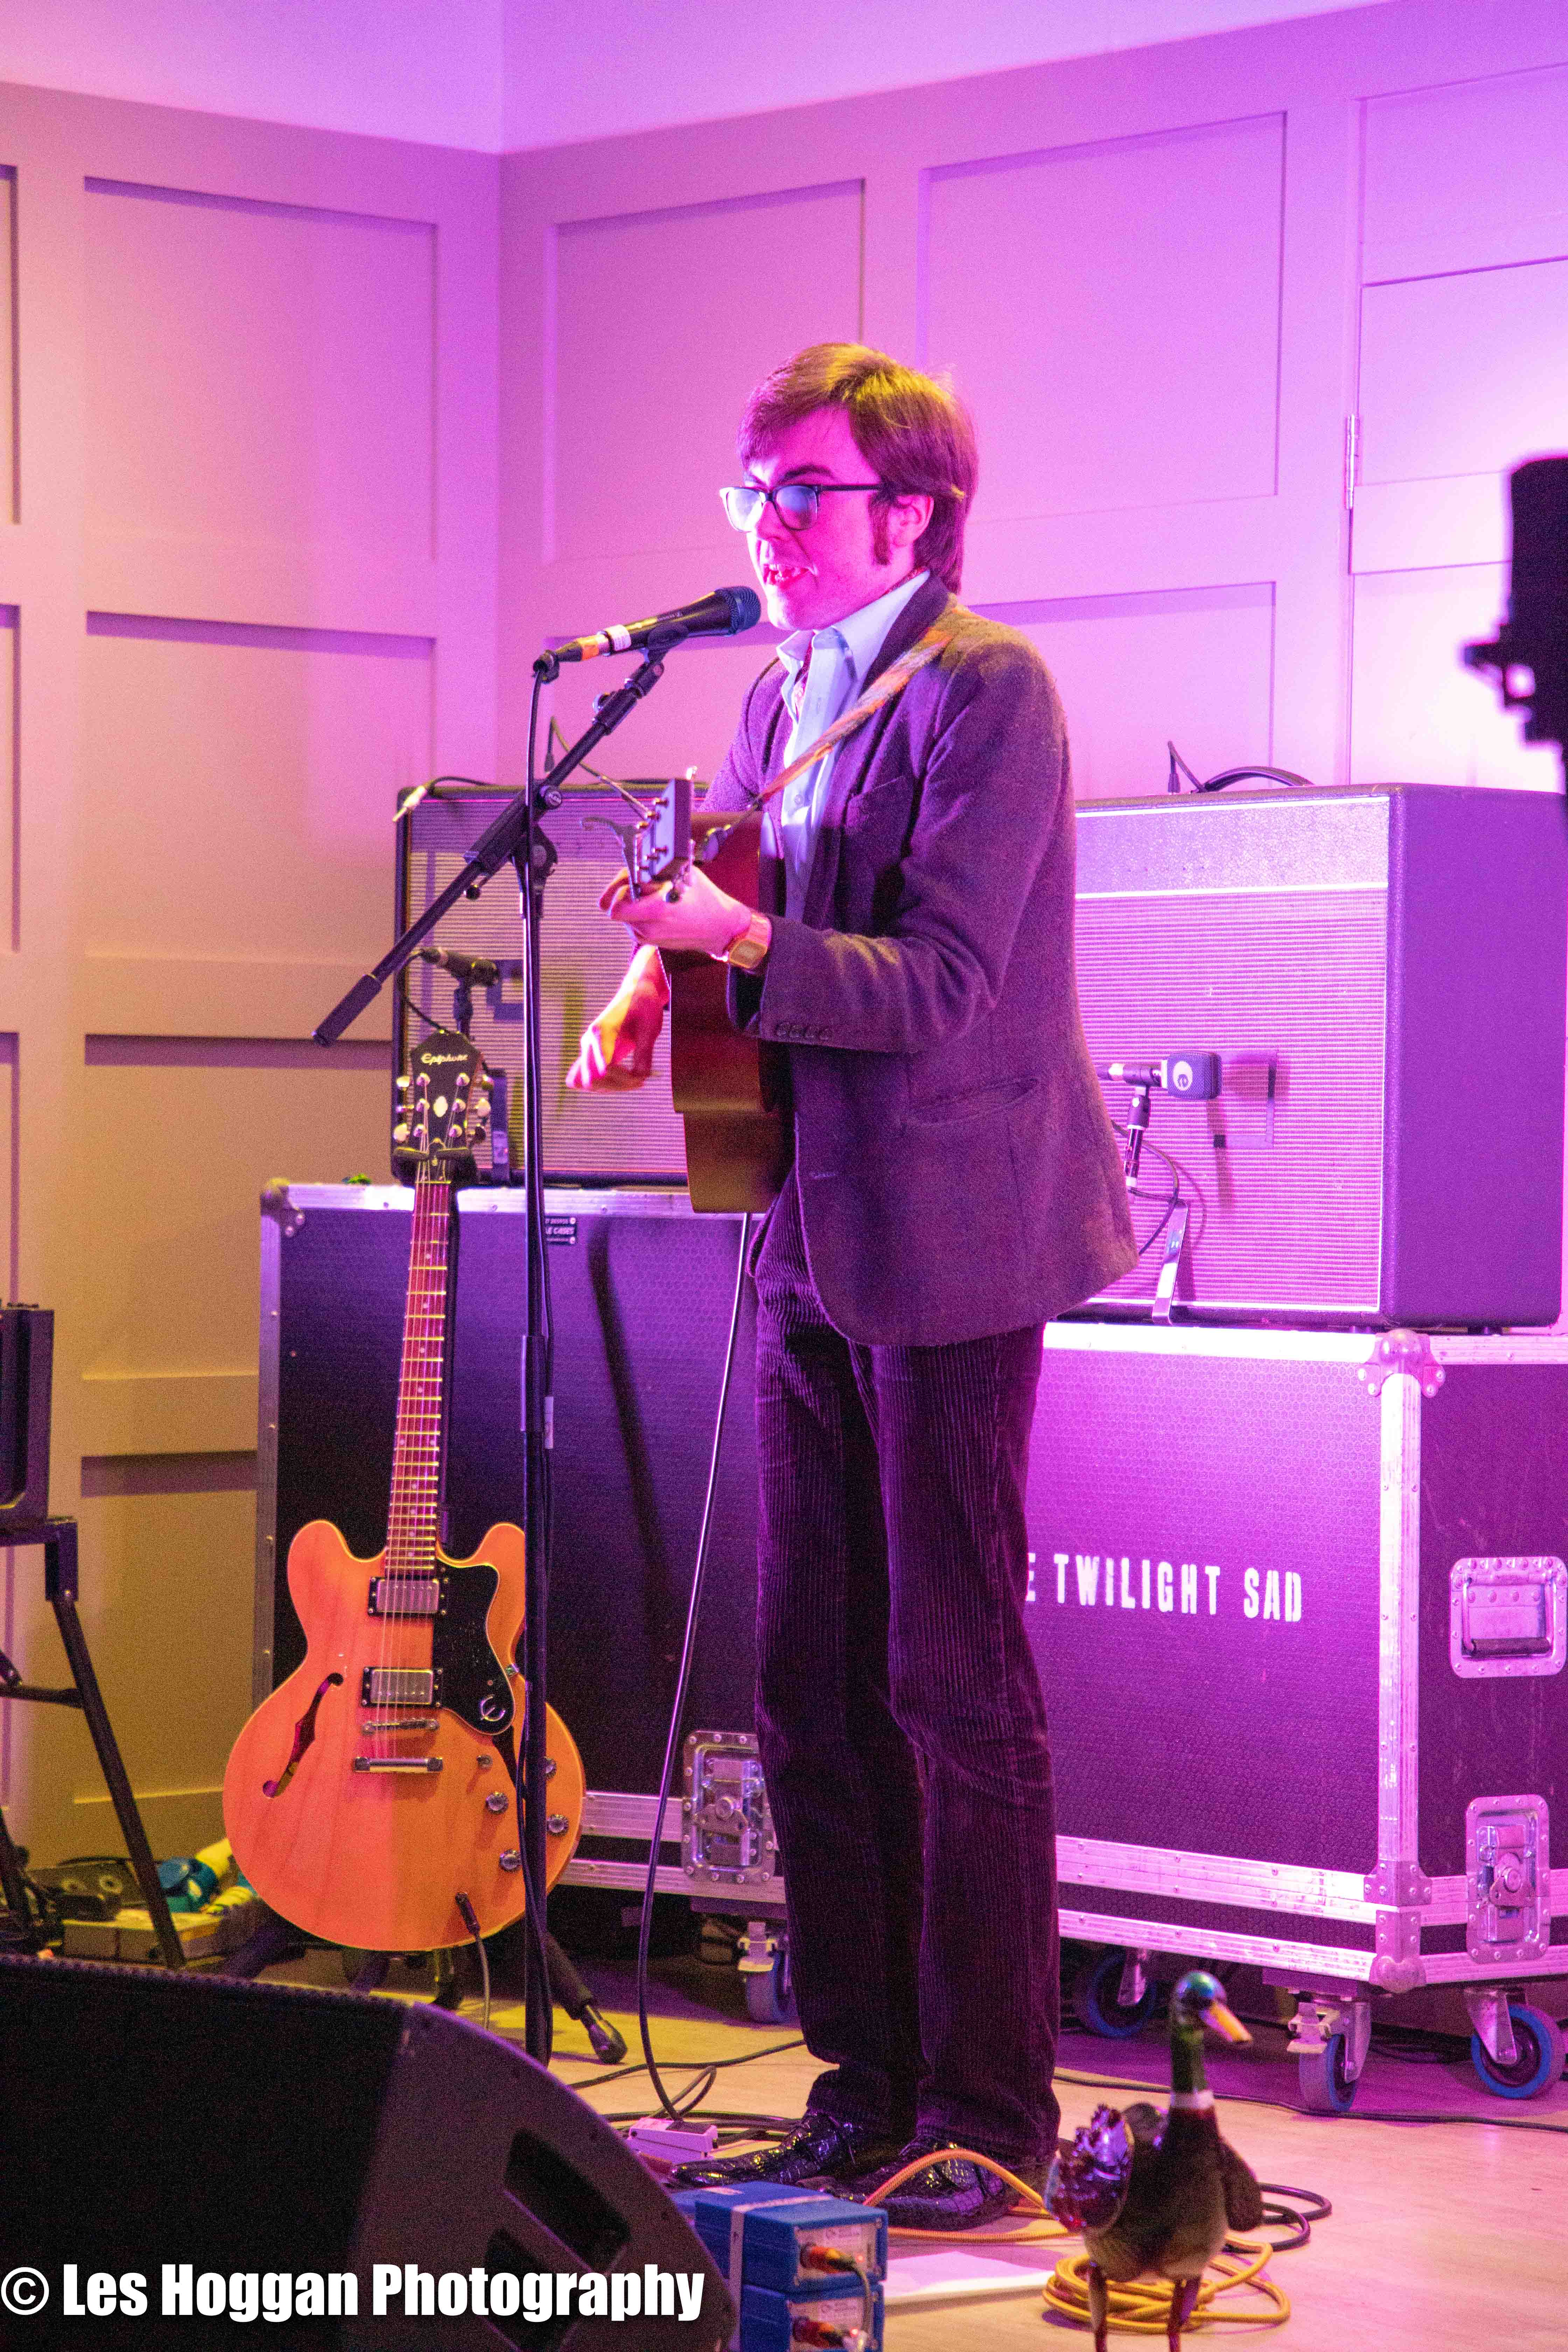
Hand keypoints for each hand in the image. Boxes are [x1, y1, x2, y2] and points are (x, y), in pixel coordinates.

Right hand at [566, 951, 668, 1091]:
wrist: (637, 991)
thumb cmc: (644, 1007)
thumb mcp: (649, 1030)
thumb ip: (644, 1055)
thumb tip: (640, 1077)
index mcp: (601, 1033)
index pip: (603, 1071)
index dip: (623, 1080)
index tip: (642, 1076)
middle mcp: (589, 1041)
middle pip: (591, 1080)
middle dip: (616, 1086)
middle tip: (640, 1081)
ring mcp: (587, 1047)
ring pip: (585, 1082)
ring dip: (609, 1088)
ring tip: (633, 1080)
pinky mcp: (591, 1051)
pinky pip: (585, 1076)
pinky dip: (602, 1084)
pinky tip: (623, 1079)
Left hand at [601, 864, 750, 958]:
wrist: (720, 928)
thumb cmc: (704, 898)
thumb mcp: (683, 874)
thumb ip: (656, 868)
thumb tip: (638, 849)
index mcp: (655, 909)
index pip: (620, 894)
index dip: (624, 880)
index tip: (634, 874)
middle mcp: (647, 925)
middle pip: (611, 906)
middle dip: (618, 892)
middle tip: (632, 883)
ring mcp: (645, 935)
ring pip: (619, 914)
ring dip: (628, 902)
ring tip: (650, 896)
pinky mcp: (646, 941)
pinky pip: (629, 922)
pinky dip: (636, 912)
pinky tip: (654, 907)